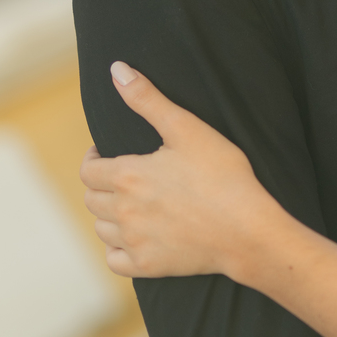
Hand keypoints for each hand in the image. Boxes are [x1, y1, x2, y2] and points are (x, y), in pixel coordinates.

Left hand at [80, 64, 280, 279]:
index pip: (88, 171)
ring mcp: (134, 242)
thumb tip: (116, 70)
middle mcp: (122, 211)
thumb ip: (147, 99)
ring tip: (128, 204)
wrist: (247, 230)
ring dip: (108, 215)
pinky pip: (114, 260)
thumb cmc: (222, 175)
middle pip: (91, 199)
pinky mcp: (147, 266)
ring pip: (100, 228)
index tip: (105, 155)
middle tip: (121, 178)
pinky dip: (116, 248)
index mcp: (127, 176)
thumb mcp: (186, 128)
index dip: (93, 160)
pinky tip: (132, 237)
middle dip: (101, 185)